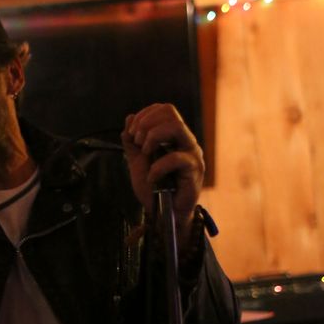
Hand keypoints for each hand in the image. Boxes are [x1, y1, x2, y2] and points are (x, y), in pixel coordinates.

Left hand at [121, 103, 204, 239]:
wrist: (163, 214)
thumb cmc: (154, 189)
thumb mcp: (137, 162)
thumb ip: (132, 142)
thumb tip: (128, 119)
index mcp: (174, 136)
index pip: (164, 109)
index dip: (144, 116)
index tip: (131, 133)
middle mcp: (185, 141)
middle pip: (170, 111)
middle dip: (146, 123)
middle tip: (137, 142)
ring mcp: (192, 154)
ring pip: (176, 127)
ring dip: (153, 136)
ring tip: (145, 153)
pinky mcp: (194, 170)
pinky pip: (176, 158)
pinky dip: (157, 166)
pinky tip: (151, 177)